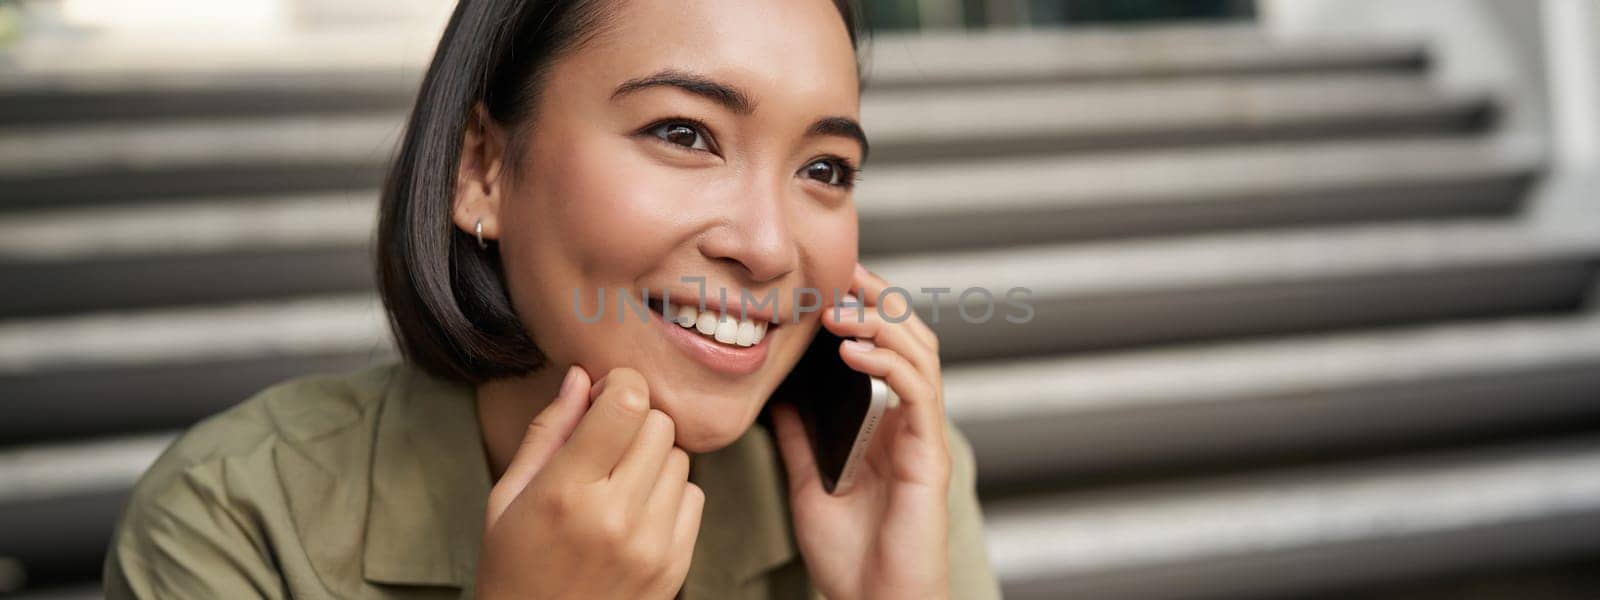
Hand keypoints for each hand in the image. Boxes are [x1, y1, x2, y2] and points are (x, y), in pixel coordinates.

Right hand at [475, 367, 704, 599]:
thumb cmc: (513, 566)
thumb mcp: (508, 497)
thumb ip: (548, 431)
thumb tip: (581, 376)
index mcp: (565, 493)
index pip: (626, 404)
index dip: (619, 385)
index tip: (601, 397)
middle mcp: (615, 517)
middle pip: (658, 424)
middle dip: (633, 420)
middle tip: (605, 442)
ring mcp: (651, 544)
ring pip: (680, 457)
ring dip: (653, 458)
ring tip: (616, 483)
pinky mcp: (675, 565)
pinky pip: (694, 495)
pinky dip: (669, 493)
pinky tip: (635, 511)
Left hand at [774, 263, 951, 599]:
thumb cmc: (850, 557)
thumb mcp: (810, 484)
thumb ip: (801, 439)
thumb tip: (777, 399)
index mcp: (886, 425)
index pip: (887, 348)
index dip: (867, 309)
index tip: (832, 281)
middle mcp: (910, 424)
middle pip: (913, 339)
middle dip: (882, 300)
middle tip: (845, 275)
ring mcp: (922, 437)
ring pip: (922, 356)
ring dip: (883, 324)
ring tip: (843, 312)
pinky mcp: (929, 457)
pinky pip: (918, 395)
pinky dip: (890, 365)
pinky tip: (855, 353)